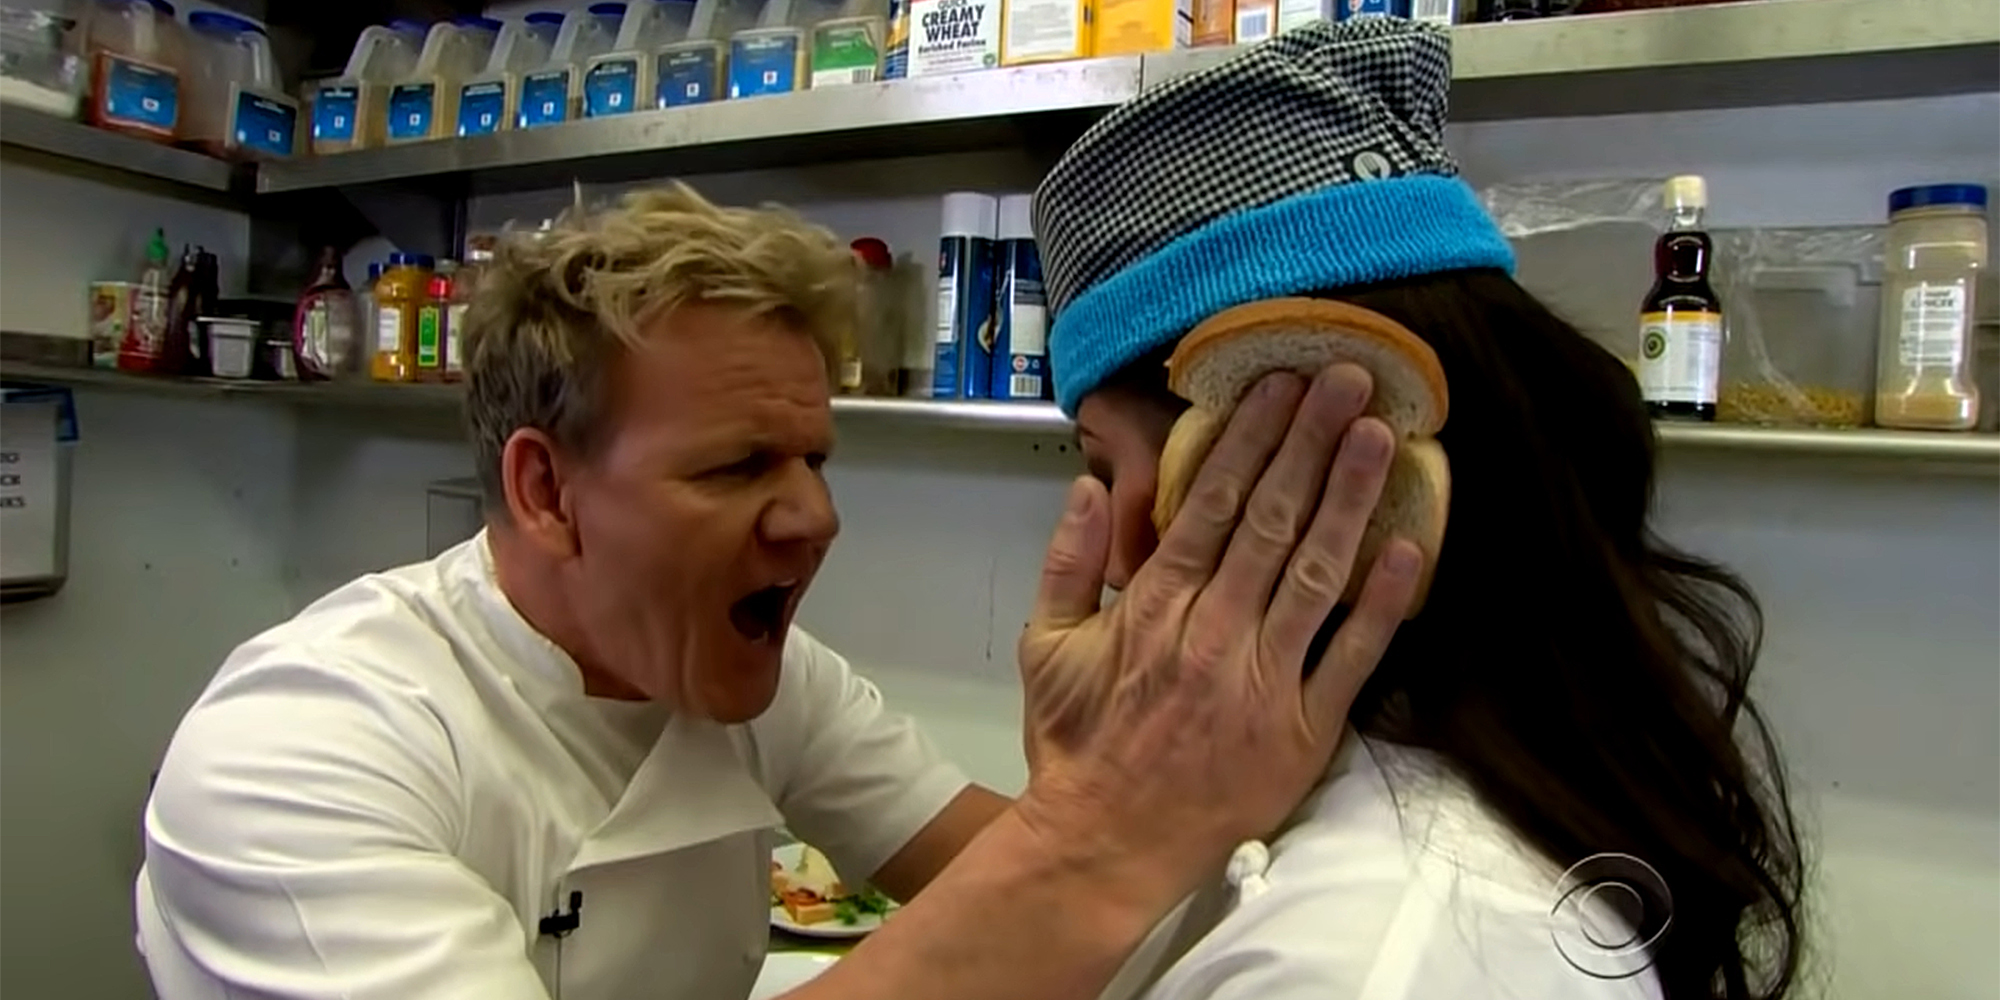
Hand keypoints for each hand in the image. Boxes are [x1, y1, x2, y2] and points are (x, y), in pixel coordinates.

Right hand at [1016, 364, 1421, 892]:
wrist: (1104, 848)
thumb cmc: (1076, 748)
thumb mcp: (1045, 648)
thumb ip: (1066, 563)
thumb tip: (1088, 487)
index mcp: (1153, 608)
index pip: (1209, 505)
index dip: (1250, 440)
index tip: (1280, 387)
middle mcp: (1213, 633)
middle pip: (1270, 521)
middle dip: (1311, 443)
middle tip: (1348, 382)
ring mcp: (1263, 681)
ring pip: (1314, 573)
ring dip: (1350, 499)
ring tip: (1381, 437)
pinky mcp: (1303, 730)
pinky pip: (1352, 659)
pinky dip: (1382, 606)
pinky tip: (1409, 550)